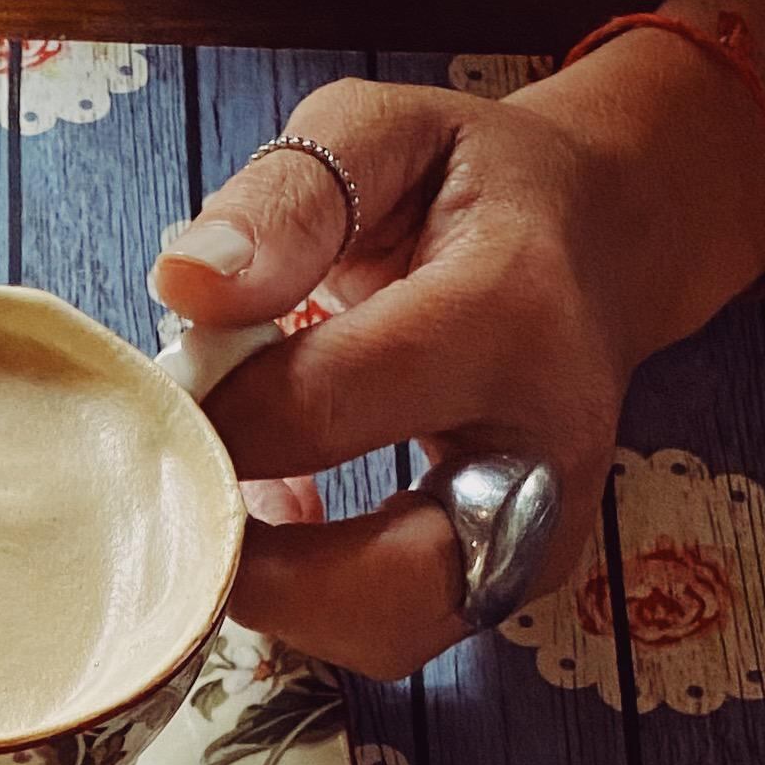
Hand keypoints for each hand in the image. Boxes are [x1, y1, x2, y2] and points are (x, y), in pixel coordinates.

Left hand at [150, 63, 764, 678]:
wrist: (597, 241)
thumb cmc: (474, 187)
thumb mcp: (386, 131)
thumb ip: (289, 197)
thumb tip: (186, 281)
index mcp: (510, 313)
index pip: (329, 406)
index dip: (219, 417)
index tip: (166, 395)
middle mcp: (545, 452)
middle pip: (382, 587)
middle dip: (253, 570)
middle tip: (180, 500)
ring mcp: (540, 536)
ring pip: (389, 633)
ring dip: (283, 599)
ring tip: (231, 504)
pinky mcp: (514, 580)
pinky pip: (395, 628)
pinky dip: (315, 600)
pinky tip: (277, 518)